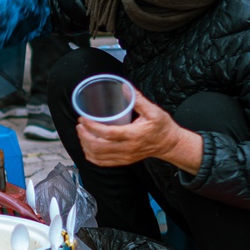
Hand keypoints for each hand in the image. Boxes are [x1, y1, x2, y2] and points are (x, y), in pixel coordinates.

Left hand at [74, 90, 202, 172]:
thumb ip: (138, 100)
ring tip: (82, 133)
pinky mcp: (123, 161)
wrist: (169, 144)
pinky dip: (91, 156)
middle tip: (80, 125)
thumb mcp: (154, 111)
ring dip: (85, 145)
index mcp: (133, 135)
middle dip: (84, 136)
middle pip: (98, 147)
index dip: (92, 127)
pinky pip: (103, 163)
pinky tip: (87, 147)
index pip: (108, 134)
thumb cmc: (162, 127)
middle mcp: (127, 148)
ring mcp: (124, 157)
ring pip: (98, 156)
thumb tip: (123, 86)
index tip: (83, 118)